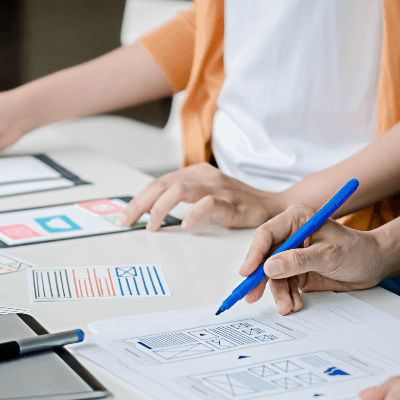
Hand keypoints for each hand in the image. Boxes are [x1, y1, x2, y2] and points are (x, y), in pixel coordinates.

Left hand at [120, 164, 285, 231]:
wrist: (274, 208)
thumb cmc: (238, 205)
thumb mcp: (205, 197)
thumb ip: (182, 200)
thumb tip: (150, 213)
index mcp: (196, 173)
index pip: (159, 183)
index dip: (139, 200)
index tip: (126, 217)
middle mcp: (205, 176)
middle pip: (164, 184)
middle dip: (141, 204)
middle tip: (128, 221)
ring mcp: (218, 188)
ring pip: (180, 190)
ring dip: (161, 209)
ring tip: (152, 226)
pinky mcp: (232, 202)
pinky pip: (209, 204)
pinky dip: (194, 214)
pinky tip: (186, 225)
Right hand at [238, 204, 390, 313]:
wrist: (374, 266)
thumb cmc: (358, 250)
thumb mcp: (329, 254)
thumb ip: (298, 261)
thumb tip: (270, 267)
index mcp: (297, 219)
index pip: (266, 234)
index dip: (254, 254)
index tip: (248, 272)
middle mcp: (291, 235)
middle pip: (264, 257)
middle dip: (259, 279)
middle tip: (251, 295)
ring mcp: (292, 254)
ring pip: (273, 276)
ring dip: (278, 293)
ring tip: (286, 306)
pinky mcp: (296, 271)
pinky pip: (284, 285)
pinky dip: (286, 296)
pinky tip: (293, 303)